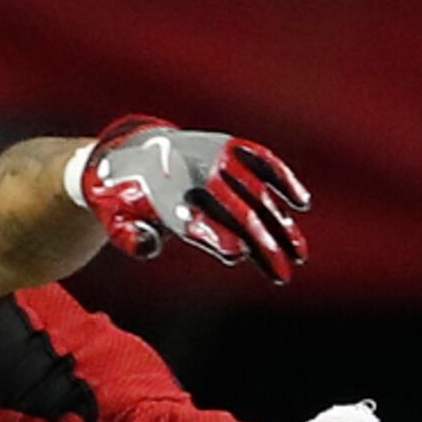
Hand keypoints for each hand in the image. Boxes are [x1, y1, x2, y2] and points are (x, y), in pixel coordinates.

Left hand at [73, 115, 310, 280]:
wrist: (131, 153)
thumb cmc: (129, 202)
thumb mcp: (119, 224)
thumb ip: (134, 240)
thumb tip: (152, 243)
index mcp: (164, 198)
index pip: (195, 222)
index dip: (216, 237)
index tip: (238, 254)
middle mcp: (194, 175)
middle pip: (237, 213)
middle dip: (264, 243)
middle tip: (284, 274)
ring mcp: (214, 158)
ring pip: (257, 193)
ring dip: (281, 223)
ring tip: (299, 254)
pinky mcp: (229, 147)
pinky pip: (263, 161)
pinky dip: (284, 179)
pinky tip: (302, 203)